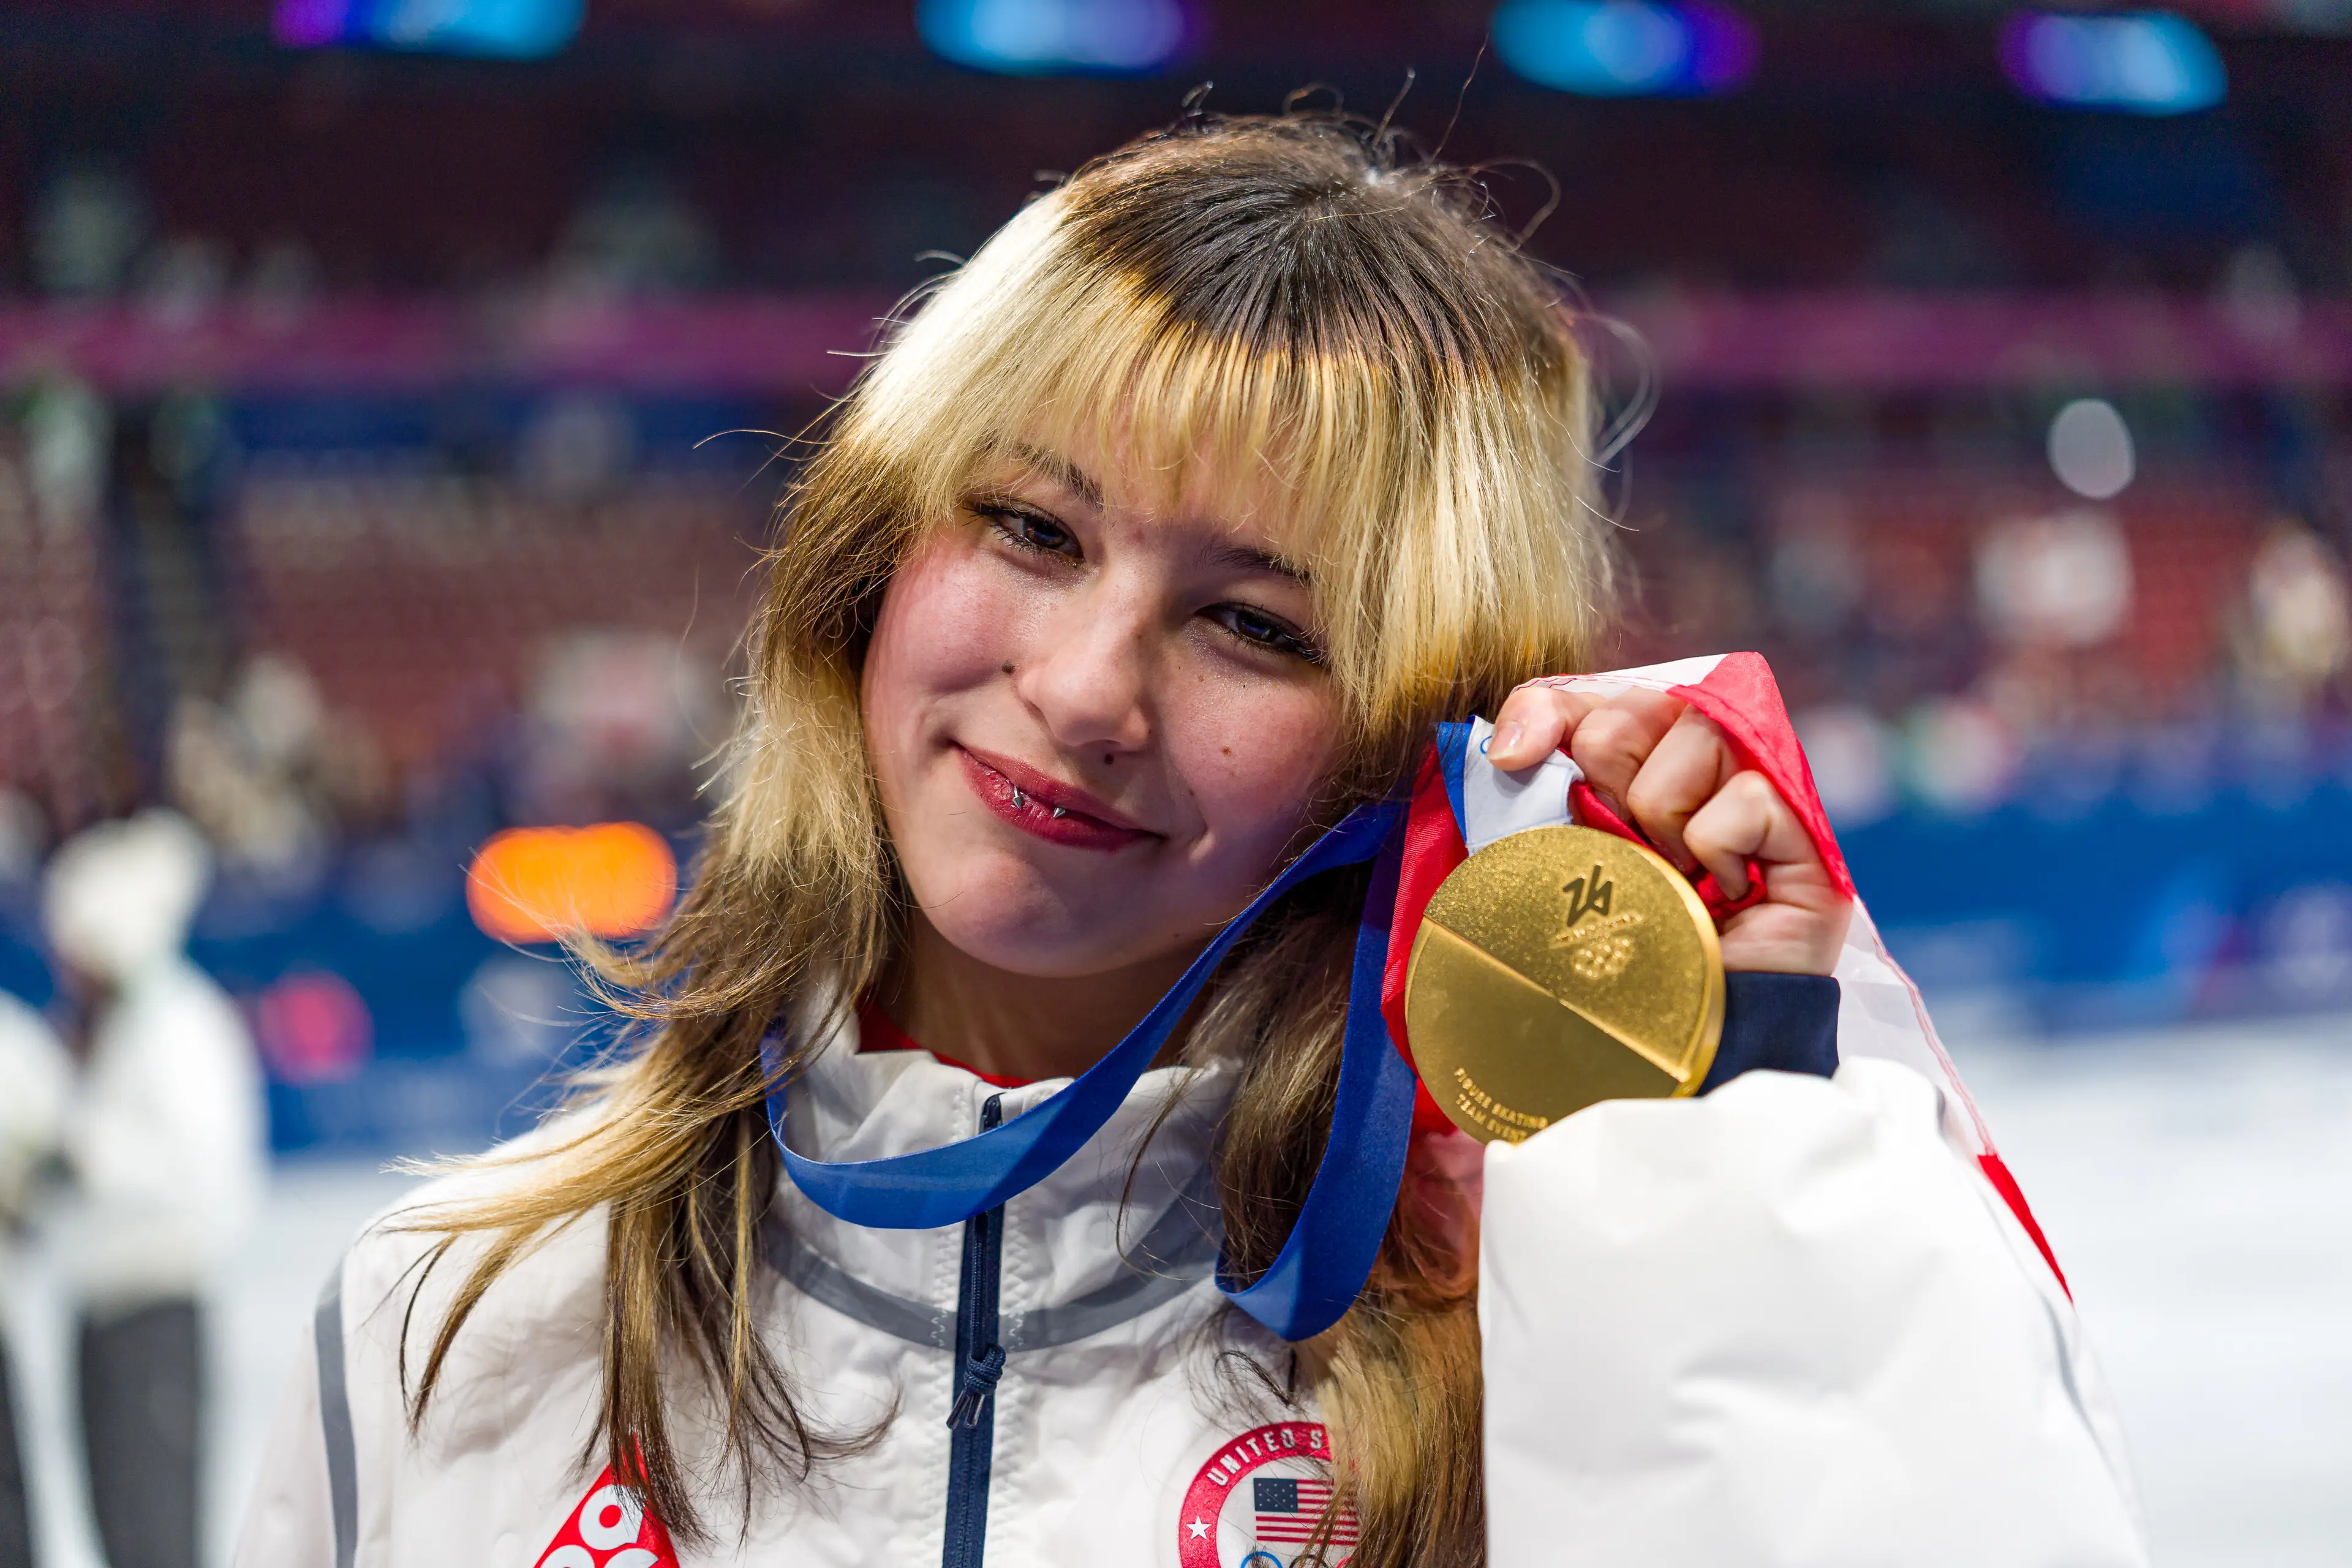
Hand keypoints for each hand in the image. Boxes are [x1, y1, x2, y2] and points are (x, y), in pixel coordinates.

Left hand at [1485, 683, 1851, 974]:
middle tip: (1619, 841)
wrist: (1657, 1044)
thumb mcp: (1549, 859)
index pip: (1594, 697)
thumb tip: (1505, 748)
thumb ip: (1533, 791)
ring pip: (1700, 734)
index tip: (1511, 760)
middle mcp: (1708, 773)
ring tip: (1671, 874)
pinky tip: (1719, 895)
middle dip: (1609, 771)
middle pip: (1645, 703)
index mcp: (1641, 770)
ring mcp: (1764, 800)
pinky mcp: (1807, 841)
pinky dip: (1715, 849)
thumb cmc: (1603, 954)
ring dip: (1662, 814)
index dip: (1550, 713)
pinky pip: (1745, 797)